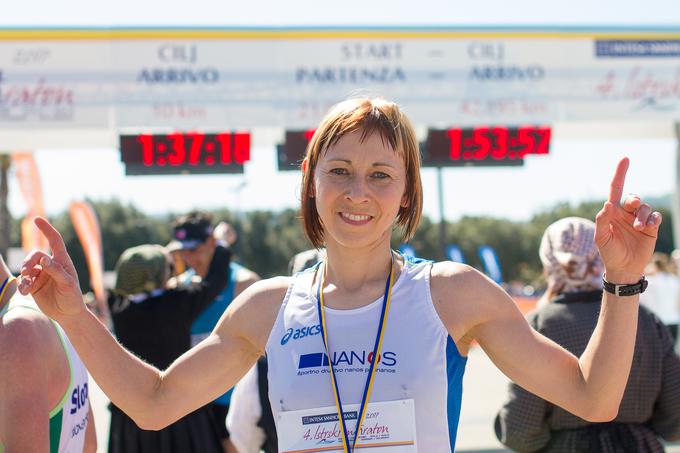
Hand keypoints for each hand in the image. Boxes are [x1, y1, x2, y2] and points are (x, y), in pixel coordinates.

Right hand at [18, 217, 85, 320]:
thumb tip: (44, 259)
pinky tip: (24, 292)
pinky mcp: (34, 285)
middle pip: (35, 255)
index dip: (46, 229)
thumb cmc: (73, 297)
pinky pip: (23, 280)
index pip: (55, 241)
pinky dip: (21, 285)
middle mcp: (51, 265)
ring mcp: (41, 275)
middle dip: (29, 260)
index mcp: (63, 261)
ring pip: (27, 268)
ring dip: (24, 274)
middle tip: (27, 270)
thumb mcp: (67, 284)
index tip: (36, 219)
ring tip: (27, 285)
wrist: (68, 314)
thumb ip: (56, 271)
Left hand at [594, 158, 661, 282]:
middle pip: (633, 197)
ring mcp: (639, 220)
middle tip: (632, 206)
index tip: (625, 159)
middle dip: (634, 200)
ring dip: (642, 215)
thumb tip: (607, 205)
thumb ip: (602, 221)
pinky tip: (649, 226)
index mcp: (612, 212)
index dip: (620, 174)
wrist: (623, 268)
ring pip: (645, 207)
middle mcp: (626, 213)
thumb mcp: (601, 238)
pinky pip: (656, 217)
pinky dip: (653, 219)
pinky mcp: (651, 228)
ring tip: (639, 228)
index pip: (616, 189)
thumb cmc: (609, 252)